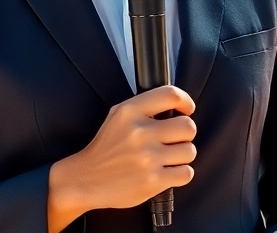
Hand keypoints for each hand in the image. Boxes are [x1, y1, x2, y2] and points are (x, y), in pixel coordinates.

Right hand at [47, 85, 195, 231]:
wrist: (86, 179)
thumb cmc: (106, 148)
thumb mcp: (117, 115)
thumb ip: (144, 107)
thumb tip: (177, 104)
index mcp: (130, 112)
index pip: (171, 95)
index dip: (185, 101)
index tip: (187, 109)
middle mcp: (139, 133)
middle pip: (188, 126)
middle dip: (184, 134)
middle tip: (174, 140)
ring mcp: (147, 158)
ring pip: (189, 151)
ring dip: (182, 155)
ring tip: (168, 157)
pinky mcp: (153, 181)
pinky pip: (186, 173)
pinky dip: (180, 173)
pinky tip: (167, 172)